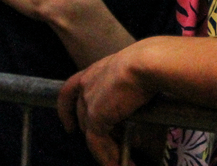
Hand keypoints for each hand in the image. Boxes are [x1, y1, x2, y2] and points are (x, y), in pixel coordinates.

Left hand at [58, 41, 158, 165]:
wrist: (148, 63)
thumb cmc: (150, 61)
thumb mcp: (134, 71)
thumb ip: (128, 85)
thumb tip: (138, 101)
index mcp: (96, 70)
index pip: (71, 90)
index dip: (67, 110)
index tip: (69, 127)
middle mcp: (88, 84)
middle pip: (82, 116)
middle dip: (94, 134)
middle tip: (111, 147)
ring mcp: (89, 100)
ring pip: (90, 133)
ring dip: (105, 151)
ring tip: (119, 163)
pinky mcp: (96, 116)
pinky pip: (97, 143)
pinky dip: (107, 157)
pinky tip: (118, 165)